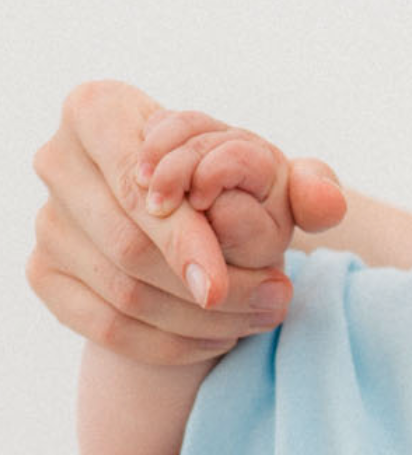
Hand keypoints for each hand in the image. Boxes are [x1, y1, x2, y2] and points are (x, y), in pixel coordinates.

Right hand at [29, 83, 346, 365]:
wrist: (187, 226)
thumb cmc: (232, 187)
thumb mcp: (276, 178)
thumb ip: (311, 184)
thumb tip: (325, 201)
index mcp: (99, 110)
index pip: (139, 184)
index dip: (185, 238)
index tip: (226, 282)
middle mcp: (58, 160)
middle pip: (129, 246)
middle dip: (211, 287)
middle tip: (276, 302)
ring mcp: (47, 220)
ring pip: (122, 291)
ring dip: (200, 320)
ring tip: (262, 317)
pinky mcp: (44, 272)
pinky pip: (105, 326)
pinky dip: (168, 344)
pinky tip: (219, 337)